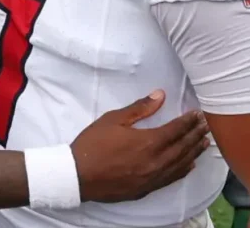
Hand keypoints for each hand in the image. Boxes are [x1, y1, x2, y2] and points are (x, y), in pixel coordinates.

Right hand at [72, 89, 209, 202]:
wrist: (80, 175)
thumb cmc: (94, 143)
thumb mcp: (113, 119)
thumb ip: (139, 108)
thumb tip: (160, 95)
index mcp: (148, 141)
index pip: (176, 130)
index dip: (188, 121)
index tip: (197, 114)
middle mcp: (157, 161)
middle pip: (183, 147)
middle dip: (195, 134)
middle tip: (206, 125)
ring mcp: (153, 177)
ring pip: (181, 164)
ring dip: (194, 152)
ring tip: (204, 143)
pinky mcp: (148, 188)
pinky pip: (172, 178)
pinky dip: (184, 170)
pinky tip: (189, 165)